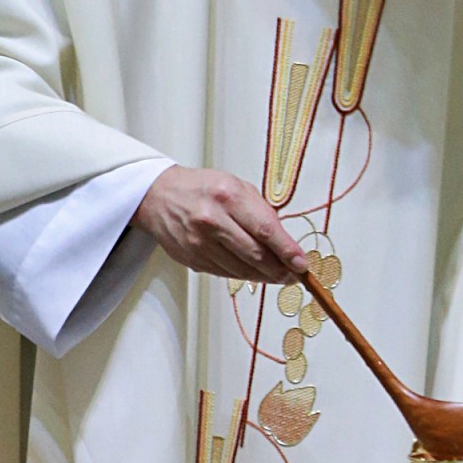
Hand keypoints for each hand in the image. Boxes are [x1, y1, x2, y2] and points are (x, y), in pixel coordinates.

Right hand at [133, 166, 308, 281]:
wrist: (159, 196)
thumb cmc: (202, 188)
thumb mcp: (237, 186)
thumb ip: (261, 211)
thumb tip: (285, 242)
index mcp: (227, 196)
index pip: (265, 230)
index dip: (287, 251)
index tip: (302, 264)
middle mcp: (212, 220)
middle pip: (255, 255)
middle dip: (280, 269)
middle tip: (295, 274)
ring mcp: (199, 243)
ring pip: (242, 270)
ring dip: (265, 276)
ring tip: (279, 275)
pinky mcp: (192, 260)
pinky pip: (226, 274)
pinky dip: (245, 275)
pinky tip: (254, 272)